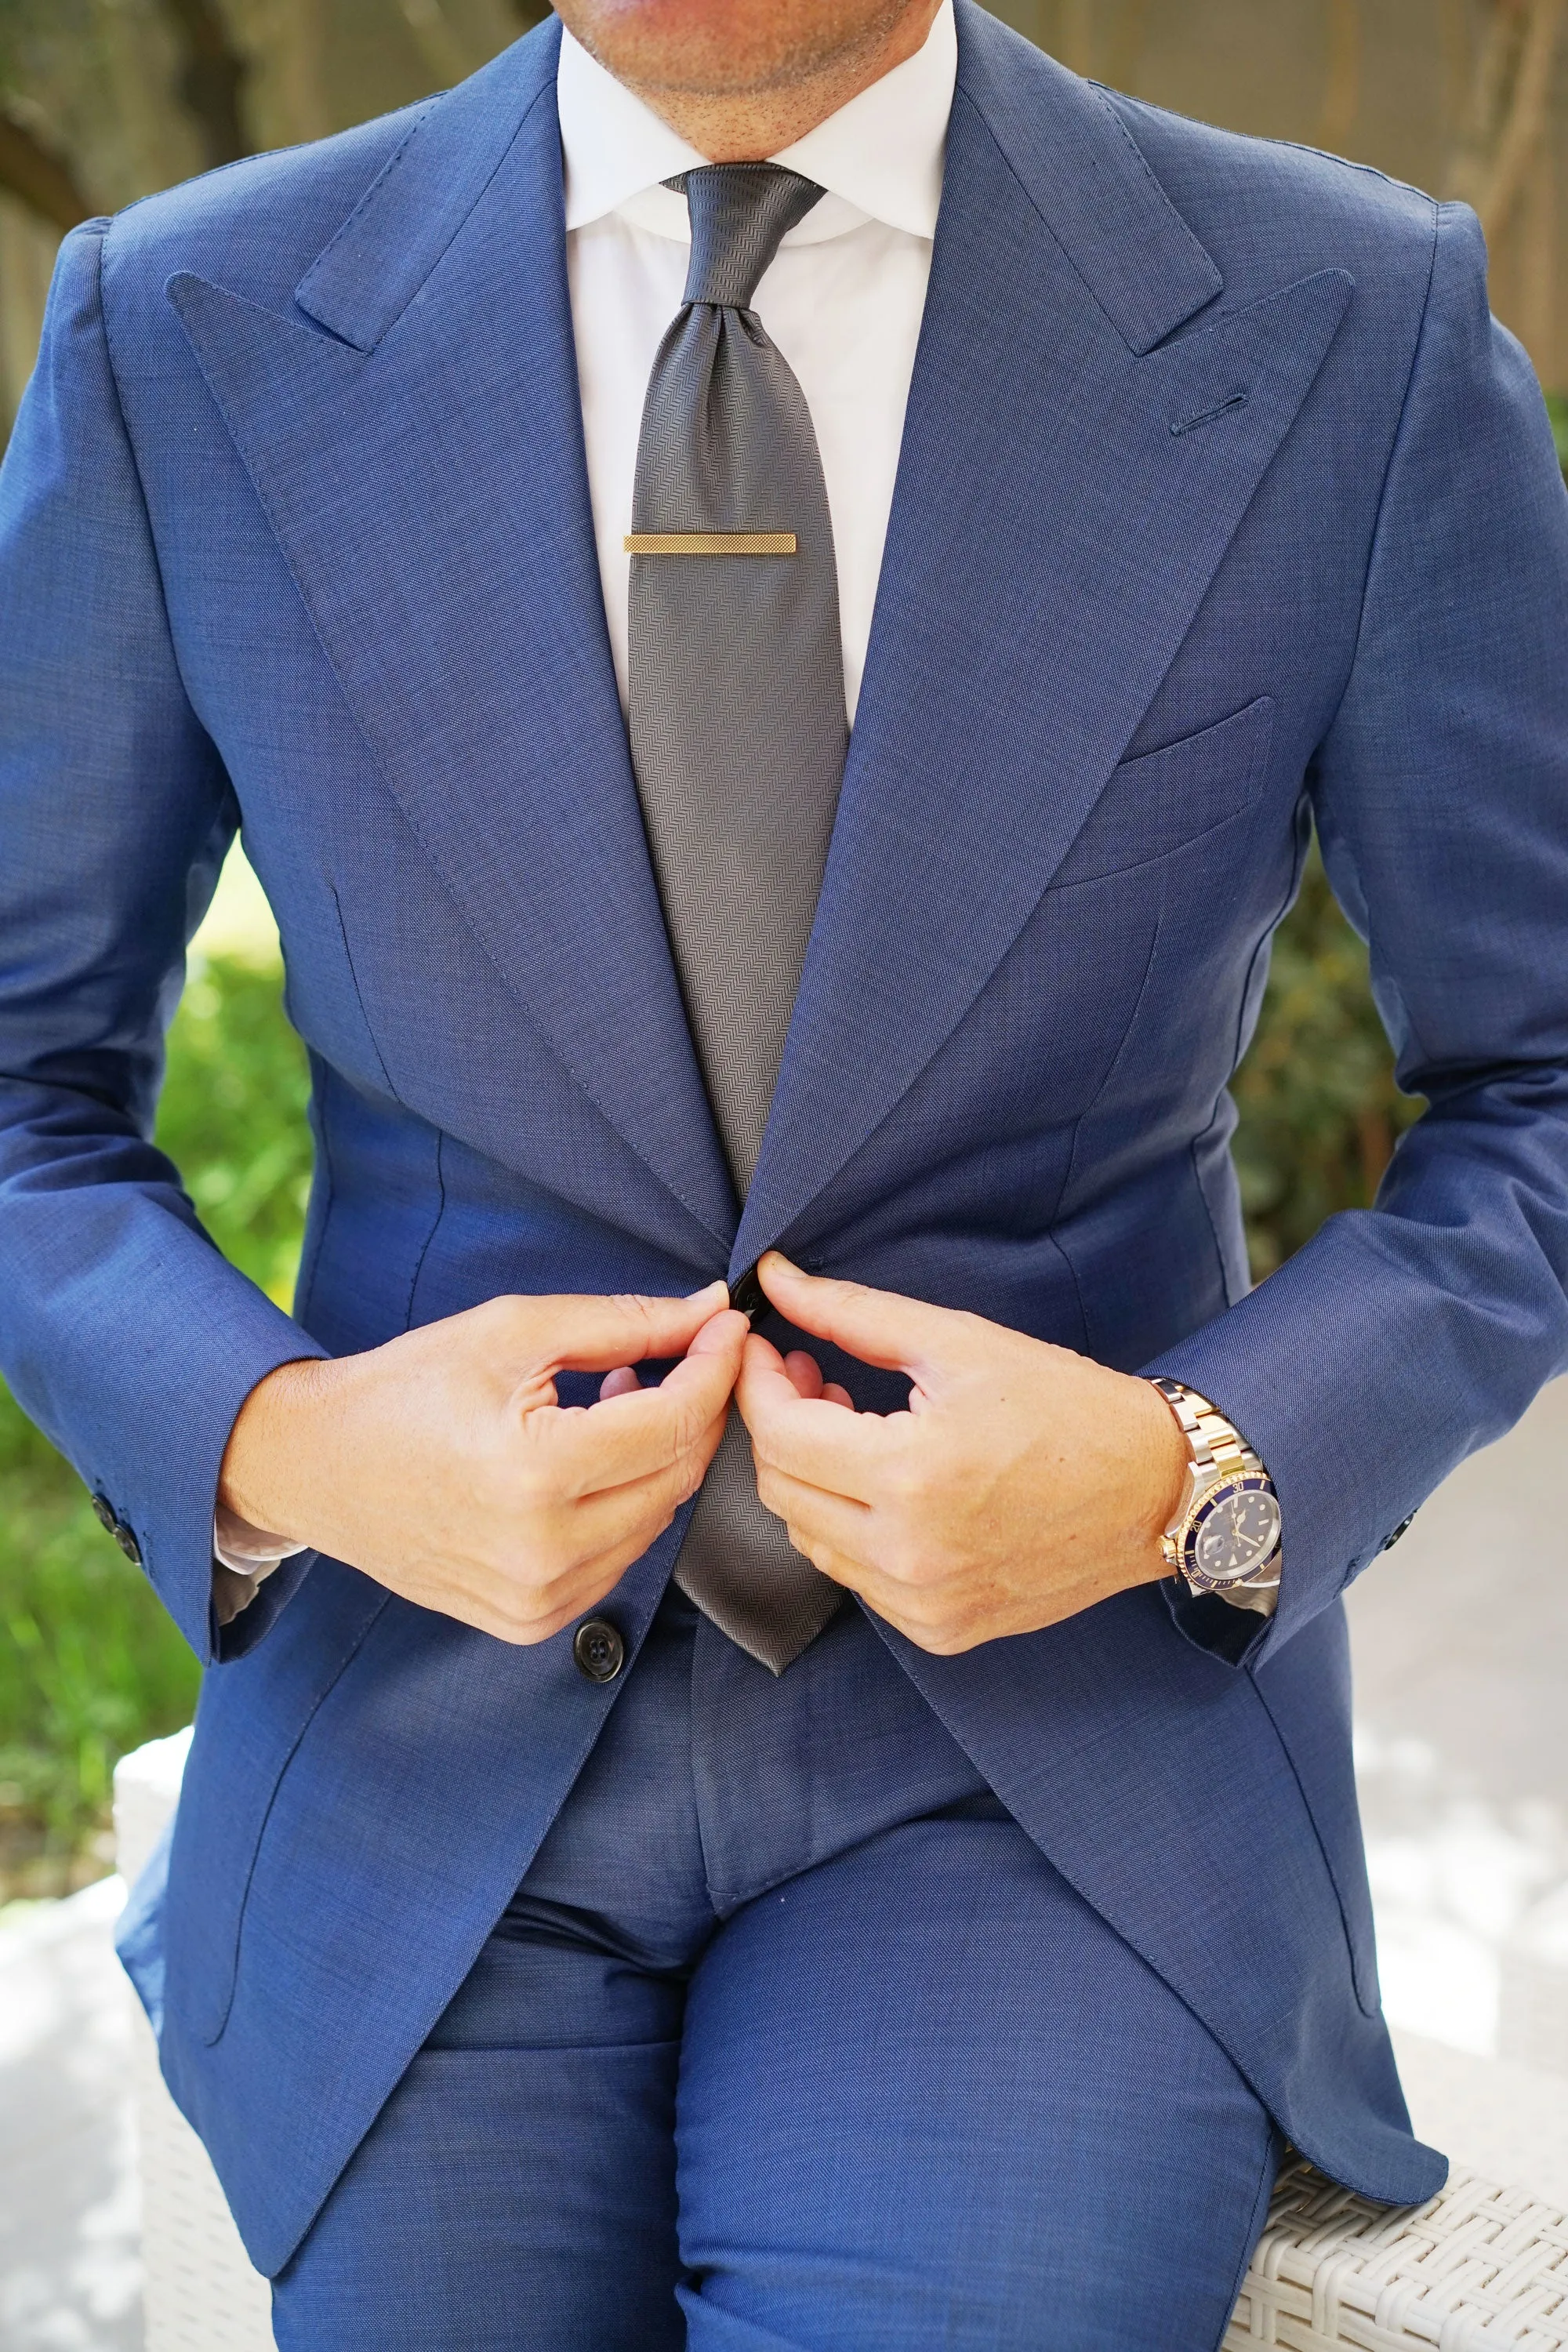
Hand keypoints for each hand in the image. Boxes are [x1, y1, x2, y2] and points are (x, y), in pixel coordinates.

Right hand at [220, 1286, 745, 1643]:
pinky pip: (619, 1559)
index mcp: (536, 1473)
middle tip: (684, 1354)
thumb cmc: (407, 1388)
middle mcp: (543, 1551)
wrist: (317, 1467)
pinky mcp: (530, 1621)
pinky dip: (626, 1505)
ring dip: (659, 1457)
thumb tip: (708, 1311)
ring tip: (619, 1398)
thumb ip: (623, 1322)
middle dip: (696, 1408)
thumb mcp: (513, 1331)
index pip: (675, 1421)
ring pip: (658, 1520)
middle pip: (678, 1474)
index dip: (714, 1366)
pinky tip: (591, 1457)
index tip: (726, 1326)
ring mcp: (537, 1598)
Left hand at [735, 1255, 1186, 1654]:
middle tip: (812, 1377)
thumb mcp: (959, 1343)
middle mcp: (910, 1554)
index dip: (757, 1382)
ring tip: (853, 1427)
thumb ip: (853, 1314)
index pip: (781, 1435)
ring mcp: (925, 1603)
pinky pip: (856, 1578)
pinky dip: (850, 1528)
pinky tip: (885, 1485)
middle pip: (781, 1490)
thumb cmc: (1068, 1407)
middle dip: (780, 1425)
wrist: (1155, 1490)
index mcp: (912, 1476)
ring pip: (808, 1538)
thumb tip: (778, 1279)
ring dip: (811, 1478)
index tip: (766, 1347)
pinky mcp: (941, 1631)